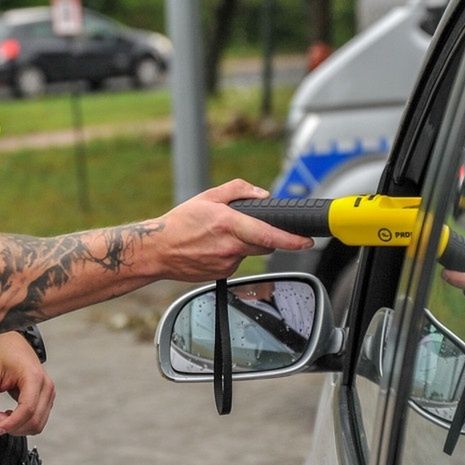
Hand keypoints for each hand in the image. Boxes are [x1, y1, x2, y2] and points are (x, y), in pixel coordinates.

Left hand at [0, 331, 54, 436]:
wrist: (14, 343)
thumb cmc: (5, 352)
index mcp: (34, 377)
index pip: (27, 409)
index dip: (11, 423)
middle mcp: (46, 386)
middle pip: (34, 420)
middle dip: (12, 426)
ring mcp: (48, 393)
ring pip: (37, 424)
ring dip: (17, 427)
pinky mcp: (46, 398)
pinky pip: (37, 419)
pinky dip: (22, 423)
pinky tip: (9, 415)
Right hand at [151, 179, 313, 281]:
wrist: (157, 250)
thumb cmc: (180, 222)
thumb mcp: (207, 196)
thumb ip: (238, 190)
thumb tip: (263, 194)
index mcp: (229, 224)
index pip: (269, 235)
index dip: (292, 240)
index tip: (307, 242)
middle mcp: (230, 247)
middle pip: (264, 245)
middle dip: (263, 236)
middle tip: (244, 227)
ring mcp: (226, 264)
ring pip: (249, 254)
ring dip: (243, 245)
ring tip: (217, 237)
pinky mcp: (221, 274)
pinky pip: (236, 262)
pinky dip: (231, 254)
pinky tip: (212, 249)